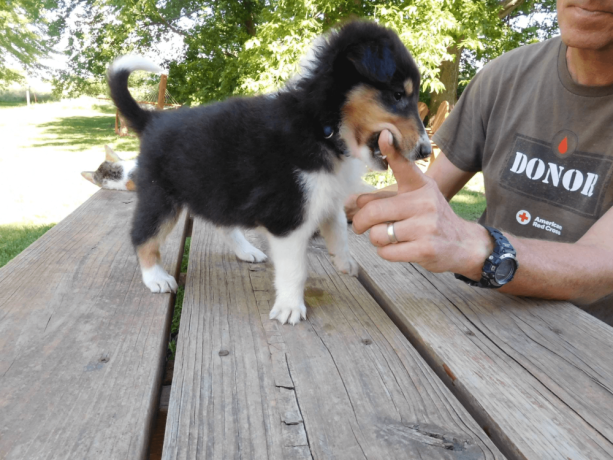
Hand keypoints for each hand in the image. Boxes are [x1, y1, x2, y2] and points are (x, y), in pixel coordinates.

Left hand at [351, 130, 492, 278]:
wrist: (463, 244)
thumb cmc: (432, 219)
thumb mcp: (417, 199)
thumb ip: (387, 197)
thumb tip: (357, 201)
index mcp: (421, 186)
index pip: (404, 165)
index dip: (391, 151)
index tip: (383, 135)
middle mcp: (424, 203)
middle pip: (374, 211)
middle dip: (360, 222)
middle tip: (359, 226)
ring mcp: (426, 227)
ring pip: (378, 234)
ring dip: (376, 239)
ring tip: (388, 237)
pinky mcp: (425, 249)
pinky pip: (387, 252)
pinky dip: (385, 252)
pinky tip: (398, 248)